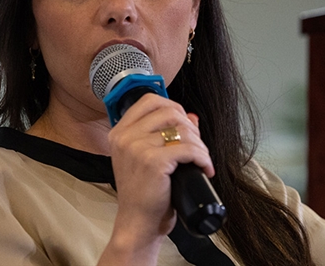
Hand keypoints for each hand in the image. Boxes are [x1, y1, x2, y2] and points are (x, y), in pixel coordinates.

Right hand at [98, 93, 214, 263]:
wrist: (137, 223)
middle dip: (190, 128)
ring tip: (201, 160)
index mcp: (119, 133)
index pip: (149, 101)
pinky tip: (205, 168)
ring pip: (182, 129)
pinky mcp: (153, 162)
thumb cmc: (142, 195)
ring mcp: (137, 148)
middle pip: (169, 111)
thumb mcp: (147, 159)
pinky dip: (203, 158)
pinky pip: (189, 149)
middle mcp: (124, 137)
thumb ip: (164, 135)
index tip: (184, 125)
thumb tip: (192, 117)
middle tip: (196, 147)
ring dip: (200, 144)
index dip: (173, 108)